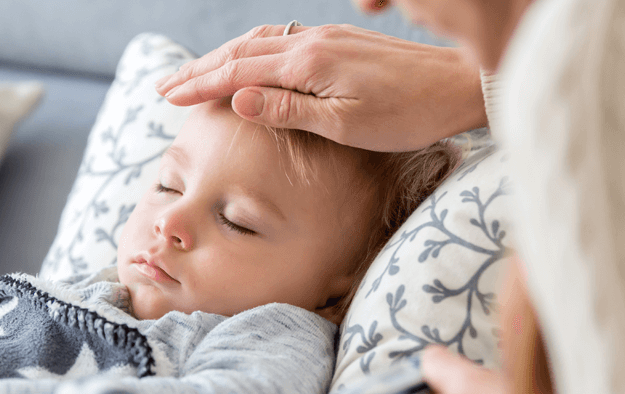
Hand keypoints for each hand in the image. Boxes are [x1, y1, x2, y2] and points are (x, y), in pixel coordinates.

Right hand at [155, 24, 485, 151]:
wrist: (459, 85)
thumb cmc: (407, 114)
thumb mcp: (345, 124)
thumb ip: (287, 110)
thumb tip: (236, 99)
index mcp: (307, 64)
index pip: (237, 72)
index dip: (199, 85)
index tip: (167, 97)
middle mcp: (312, 43)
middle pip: (240, 52)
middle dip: (199, 68)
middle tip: (165, 85)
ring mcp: (326, 38)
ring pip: (259, 42)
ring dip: (222, 58)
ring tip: (195, 74)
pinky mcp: (340, 42)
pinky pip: (281, 41)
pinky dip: (251, 51)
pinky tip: (248, 61)